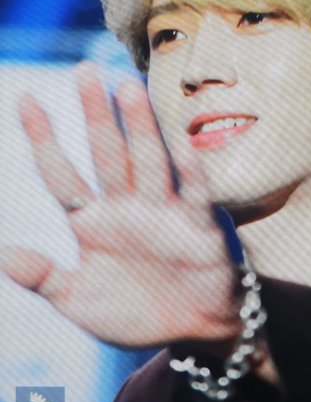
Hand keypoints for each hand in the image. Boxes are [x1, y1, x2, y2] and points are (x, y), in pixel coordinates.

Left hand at [0, 63, 237, 345]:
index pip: (61, 175)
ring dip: (139, 128)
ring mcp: (163, 214)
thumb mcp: (79, 303)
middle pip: (106, 155)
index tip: (25, 99)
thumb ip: (44, 277)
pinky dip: (190, 173)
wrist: (192, 329)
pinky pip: (194, 196)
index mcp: (92, 223)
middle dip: (94, 116)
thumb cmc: (134, 313)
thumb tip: (0, 253)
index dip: (44, 139)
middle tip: (84, 72)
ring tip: (126, 88)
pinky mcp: (200, 228)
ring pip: (148, 162)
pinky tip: (182, 145)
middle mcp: (126, 209)